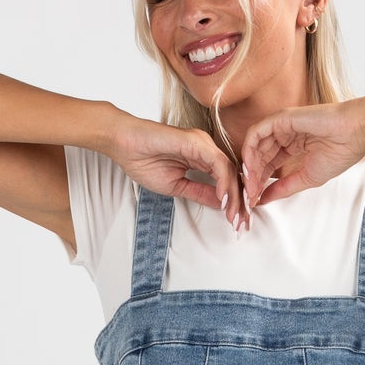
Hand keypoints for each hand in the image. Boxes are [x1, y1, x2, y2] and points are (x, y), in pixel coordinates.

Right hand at [105, 114, 243, 230]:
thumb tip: (220, 204)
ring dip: (234, 195)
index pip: (226, 180)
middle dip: (239, 202)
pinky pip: (218, 162)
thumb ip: (199, 192)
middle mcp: (207, 148)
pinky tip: (223, 198)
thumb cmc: (144, 161)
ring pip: (229, 169)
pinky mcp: (196, 141)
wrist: (124, 144)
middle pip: (233, 175)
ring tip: (234, 215)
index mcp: (203, 157)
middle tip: (241, 224)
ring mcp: (203, 143)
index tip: (236, 222)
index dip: (233, 202)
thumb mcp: (177, 186)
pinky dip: (224, 181)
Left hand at [240, 101, 364, 210]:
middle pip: (258, 157)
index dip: (259, 183)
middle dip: (252, 178)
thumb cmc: (340, 152)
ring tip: (250, 186)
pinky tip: (251, 168)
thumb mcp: (307, 177)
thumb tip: (263, 200)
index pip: (268, 165)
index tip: (254, 200)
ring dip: (249, 168)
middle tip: (249, 196)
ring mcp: (281, 125)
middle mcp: (284, 134)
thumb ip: (283, 188)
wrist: (355, 132)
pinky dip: (249, 152)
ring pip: (254, 146)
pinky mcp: (280, 118)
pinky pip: (256, 134)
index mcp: (292, 146)